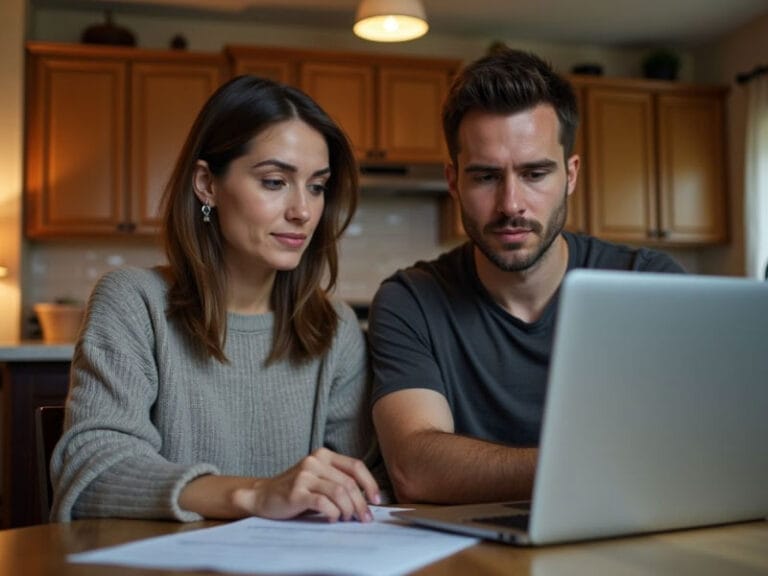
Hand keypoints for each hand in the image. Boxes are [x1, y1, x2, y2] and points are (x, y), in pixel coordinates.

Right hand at [233, 447, 380, 521]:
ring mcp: (304, 475)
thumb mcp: (319, 478)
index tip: (376, 500)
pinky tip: (332, 518)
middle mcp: (314, 461)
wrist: (263, 496)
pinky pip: (323, 503)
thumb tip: (367, 499)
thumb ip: (338, 481)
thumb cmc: (296, 490)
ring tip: (346, 519)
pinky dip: (332, 513)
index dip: (369, 483)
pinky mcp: (296, 492)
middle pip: (349, 483)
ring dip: (348, 510)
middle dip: (361, 503)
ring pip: (339, 492)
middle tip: (364, 518)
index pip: (355, 466)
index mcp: (323, 455)